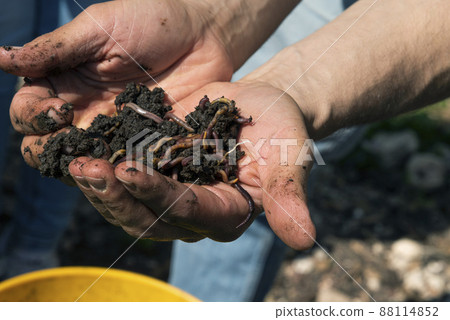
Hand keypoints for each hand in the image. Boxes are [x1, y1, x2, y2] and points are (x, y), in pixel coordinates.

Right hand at [0, 0, 233, 166]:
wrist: (203, 35)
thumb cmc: (152, 21)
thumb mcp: (101, 29)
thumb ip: (56, 50)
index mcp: (64, 83)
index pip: (28, 112)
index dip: (33, 117)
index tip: (58, 111)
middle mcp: (83, 113)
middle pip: (47, 147)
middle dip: (49, 151)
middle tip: (71, 143)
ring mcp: (114, 133)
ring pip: (82, 164)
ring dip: (81, 169)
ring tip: (94, 166)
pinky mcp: (144, 145)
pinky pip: (124, 168)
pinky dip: (119, 175)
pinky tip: (124, 173)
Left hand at [69, 81, 315, 248]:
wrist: (261, 108)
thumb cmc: (282, 131)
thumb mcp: (291, 157)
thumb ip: (289, 196)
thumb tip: (305, 243)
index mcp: (225, 214)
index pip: (187, 212)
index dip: (159, 196)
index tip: (131, 172)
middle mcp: (193, 212)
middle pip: (148, 218)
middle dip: (117, 197)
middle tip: (87, 171)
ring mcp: (169, 192)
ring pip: (128, 204)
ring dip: (100, 187)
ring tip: (75, 163)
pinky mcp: (154, 171)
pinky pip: (122, 178)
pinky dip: (101, 168)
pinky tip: (77, 150)